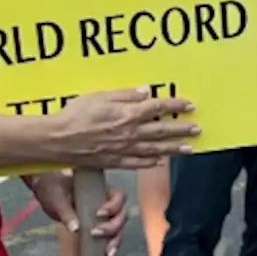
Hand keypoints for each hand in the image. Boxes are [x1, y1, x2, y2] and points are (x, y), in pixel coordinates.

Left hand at [26, 172, 126, 255]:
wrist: (46, 191)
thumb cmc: (52, 188)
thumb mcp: (56, 198)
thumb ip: (66, 212)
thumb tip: (75, 228)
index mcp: (99, 188)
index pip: (118, 195)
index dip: (113, 206)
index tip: (99, 214)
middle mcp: (105, 201)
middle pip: (121, 214)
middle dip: (113, 226)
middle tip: (96, 233)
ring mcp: (103, 215)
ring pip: (118, 227)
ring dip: (115, 239)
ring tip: (107, 251)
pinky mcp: (97, 226)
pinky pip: (110, 236)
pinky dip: (111, 245)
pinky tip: (107, 255)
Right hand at [50, 86, 199, 168]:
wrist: (59, 139)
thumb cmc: (75, 114)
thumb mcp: (99, 95)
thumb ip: (124, 95)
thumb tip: (145, 92)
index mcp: (128, 114)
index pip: (158, 108)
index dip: (175, 106)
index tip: (189, 105)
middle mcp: (130, 133)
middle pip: (162, 131)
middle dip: (182, 129)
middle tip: (197, 128)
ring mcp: (124, 149)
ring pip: (155, 149)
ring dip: (174, 148)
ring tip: (189, 148)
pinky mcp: (115, 161)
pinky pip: (138, 163)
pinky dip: (151, 162)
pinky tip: (160, 161)